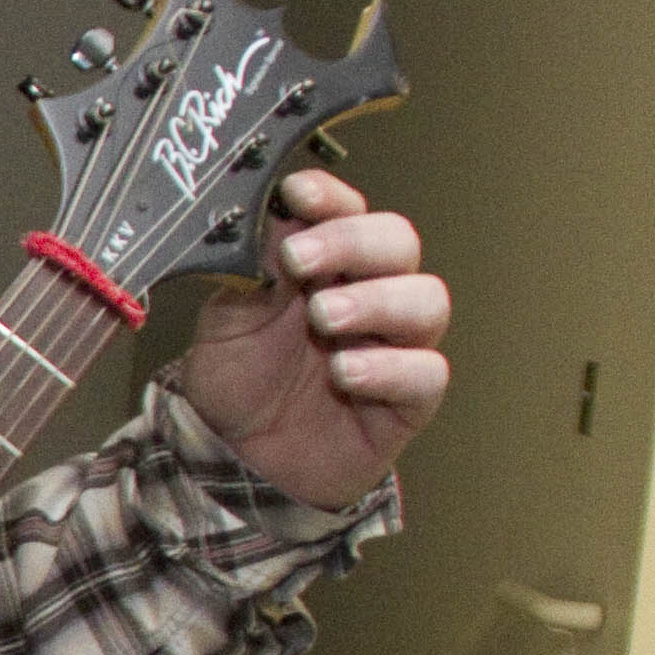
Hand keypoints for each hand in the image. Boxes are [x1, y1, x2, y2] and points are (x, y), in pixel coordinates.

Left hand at [166, 167, 445, 512]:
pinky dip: (389, 367)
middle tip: (301, 260)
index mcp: (325, 263)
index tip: (297, 194)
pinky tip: (346, 371)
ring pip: (427, 301)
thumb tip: (270, 219)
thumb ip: (250, 270)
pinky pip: (426, 373)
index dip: (330, 197)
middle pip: (398, 243)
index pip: (347, 210)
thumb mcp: (227, 318)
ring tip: (324, 318)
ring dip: (378, 301)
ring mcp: (393, 345)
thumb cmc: (238, 381)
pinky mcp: (407, 400)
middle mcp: (368, 294)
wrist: (235, 459)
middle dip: (352, 243)